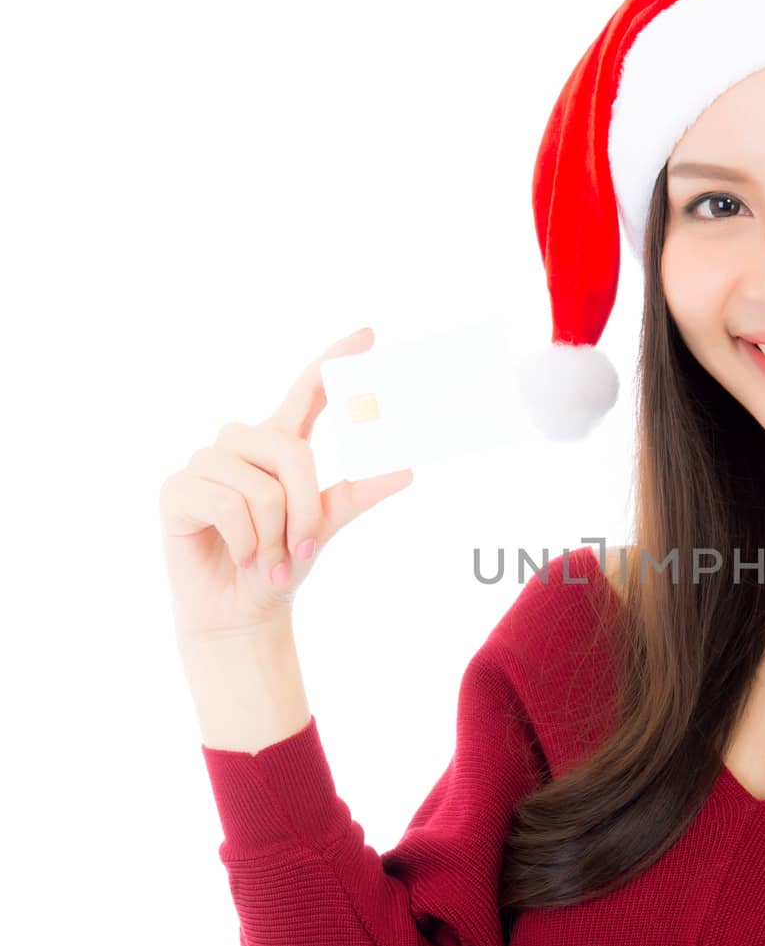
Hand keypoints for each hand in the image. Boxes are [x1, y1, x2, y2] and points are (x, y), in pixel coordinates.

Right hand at [159, 326, 414, 639]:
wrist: (241, 610)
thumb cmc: (281, 564)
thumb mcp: (326, 525)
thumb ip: (359, 493)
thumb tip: (406, 469)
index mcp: (279, 444)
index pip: (307, 392)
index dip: (333, 361)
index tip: (368, 335)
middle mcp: (241, 443)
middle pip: (293, 452)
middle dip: (306, 511)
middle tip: (302, 551)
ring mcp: (206, 461)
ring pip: (262, 489)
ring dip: (275, 536)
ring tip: (266, 559)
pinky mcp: (178, 488)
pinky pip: (229, 506)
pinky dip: (248, 543)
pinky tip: (242, 557)